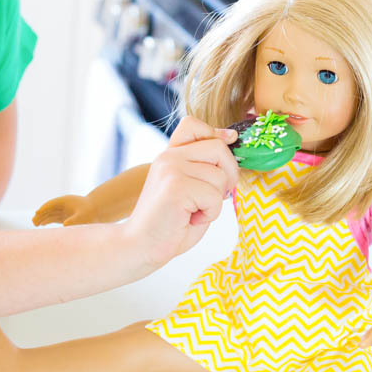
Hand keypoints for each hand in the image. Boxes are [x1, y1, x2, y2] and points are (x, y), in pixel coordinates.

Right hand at [32, 195, 97, 225]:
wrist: (98, 210)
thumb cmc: (91, 213)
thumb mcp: (83, 216)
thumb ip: (74, 220)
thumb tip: (65, 225)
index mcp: (66, 201)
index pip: (52, 204)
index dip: (44, 208)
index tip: (37, 213)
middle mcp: (64, 205)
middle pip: (49, 209)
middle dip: (41, 214)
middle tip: (33, 222)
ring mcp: (64, 210)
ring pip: (50, 213)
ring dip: (43, 218)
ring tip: (35, 224)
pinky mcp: (66, 215)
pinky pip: (54, 217)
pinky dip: (48, 220)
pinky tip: (42, 224)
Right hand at [123, 116, 237, 269]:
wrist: (139, 247)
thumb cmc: (169, 223)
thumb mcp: (189, 187)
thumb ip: (205, 166)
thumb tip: (232, 138)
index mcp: (170, 155)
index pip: (193, 125)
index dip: (215, 136)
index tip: (221, 158)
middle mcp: (169, 157)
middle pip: (219, 148)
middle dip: (230, 174)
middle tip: (217, 195)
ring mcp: (171, 169)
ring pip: (220, 176)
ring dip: (216, 201)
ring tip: (195, 211)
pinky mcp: (175, 187)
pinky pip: (214, 196)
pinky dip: (210, 214)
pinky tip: (190, 219)